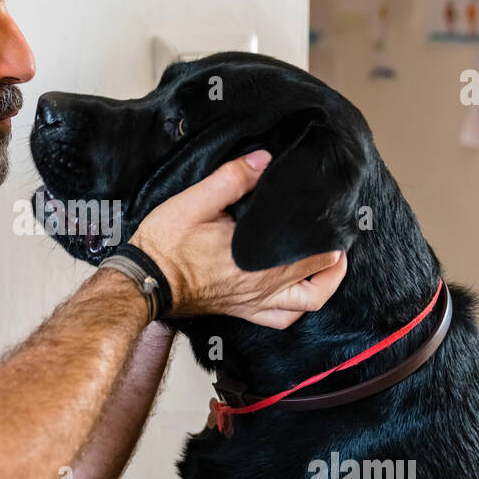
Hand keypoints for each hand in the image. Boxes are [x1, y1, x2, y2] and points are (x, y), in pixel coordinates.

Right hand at [128, 150, 347, 329]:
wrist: (143, 282)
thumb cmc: (165, 245)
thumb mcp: (195, 201)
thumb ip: (232, 179)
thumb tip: (263, 160)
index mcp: (256, 256)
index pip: (311, 245)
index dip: (327, 227)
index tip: (332, 210)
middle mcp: (263, 284)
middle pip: (319, 270)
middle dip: (334, 250)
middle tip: (336, 228)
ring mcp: (255, 301)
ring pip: (310, 300)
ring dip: (327, 282)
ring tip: (332, 262)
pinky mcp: (243, 311)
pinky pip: (283, 319)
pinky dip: (300, 307)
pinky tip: (300, 292)